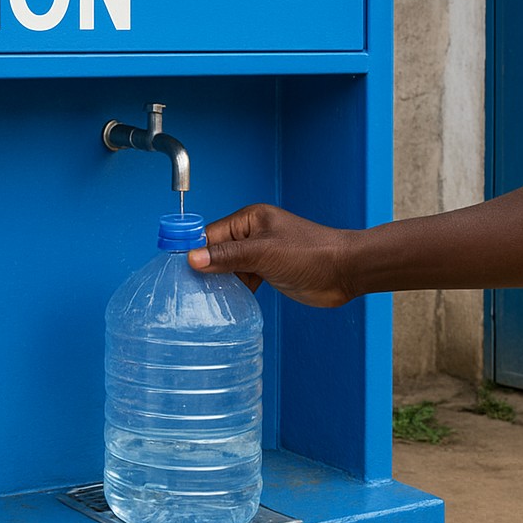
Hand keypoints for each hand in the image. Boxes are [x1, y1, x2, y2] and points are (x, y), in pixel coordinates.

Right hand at [187, 204, 358, 308]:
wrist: (345, 271)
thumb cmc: (310, 253)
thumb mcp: (263, 253)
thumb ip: (227, 256)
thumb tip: (193, 259)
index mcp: (249, 220)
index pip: (211, 234)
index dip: (194, 250)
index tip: (177, 268)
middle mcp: (252, 235)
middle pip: (217, 251)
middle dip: (206, 268)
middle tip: (190, 289)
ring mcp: (261, 254)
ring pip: (229, 267)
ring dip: (221, 281)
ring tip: (207, 299)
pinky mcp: (269, 272)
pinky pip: (243, 279)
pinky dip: (236, 290)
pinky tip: (229, 302)